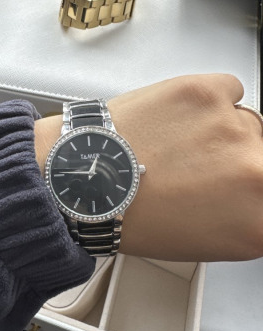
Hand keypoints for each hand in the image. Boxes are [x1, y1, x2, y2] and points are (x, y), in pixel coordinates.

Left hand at [35, 74, 262, 261]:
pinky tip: (180, 118)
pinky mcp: (207, 91)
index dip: (254, 185)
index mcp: (257, 219)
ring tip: (179, 142)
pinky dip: (211, 101)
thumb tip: (257, 196)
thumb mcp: (206, 240)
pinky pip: (229, 90)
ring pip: (248, 121)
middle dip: (242, 159)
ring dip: (222, 131)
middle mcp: (255, 169)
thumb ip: (246, 216)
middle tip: (204, 166)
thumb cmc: (131, 215)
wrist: (86, 178)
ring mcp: (233, 126)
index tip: (244, 179)